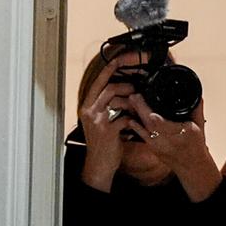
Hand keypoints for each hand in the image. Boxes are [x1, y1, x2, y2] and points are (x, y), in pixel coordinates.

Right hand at [77, 57, 135, 190]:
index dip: (108, 70)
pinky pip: (125, 118)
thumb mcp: (101, 121)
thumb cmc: (103, 143)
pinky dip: (133, 119)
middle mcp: (89, 111)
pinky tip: (136, 123)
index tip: (118, 61)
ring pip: (117, 100)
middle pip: (109, 88)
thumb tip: (125, 94)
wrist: (99, 165)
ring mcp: (97, 121)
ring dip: (131, 101)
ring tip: (138, 106)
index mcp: (87, 106)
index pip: (97, 83)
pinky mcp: (107, 131)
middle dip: (126, 85)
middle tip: (136, 88)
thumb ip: (108, 107)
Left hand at [126, 94, 221, 201]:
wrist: (192, 165)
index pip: (166, 125)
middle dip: (141, 110)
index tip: (147, 106)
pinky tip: (131, 120)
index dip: (155, 118)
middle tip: (135, 96)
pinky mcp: (153, 149)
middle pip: (152, 125)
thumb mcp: (199, 125)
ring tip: (131, 103)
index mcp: (183, 134)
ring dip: (137, 115)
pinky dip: (136, 128)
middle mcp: (169, 141)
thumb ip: (196, 109)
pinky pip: (143, 137)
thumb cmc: (196, 146)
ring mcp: (160, 146)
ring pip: (146, 129)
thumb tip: (196, 95)